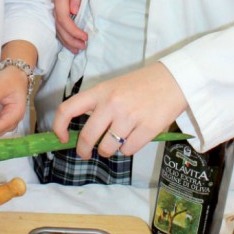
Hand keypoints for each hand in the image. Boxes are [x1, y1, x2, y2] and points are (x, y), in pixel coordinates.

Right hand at [51, 0, 87, 53]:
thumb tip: (75, 11)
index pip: (63, 18)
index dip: (73, 31)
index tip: (85, 38)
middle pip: (58, 25)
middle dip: (70, 39)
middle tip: (82, 48)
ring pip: (56, 23)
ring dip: (65, 38)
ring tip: (76, 49)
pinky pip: (57, 18)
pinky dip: (62, 30)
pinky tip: (68, 37)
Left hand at [52, 63, 187, 158]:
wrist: (174, 79)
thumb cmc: (142, 84)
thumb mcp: (114, 87)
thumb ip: (98, 105)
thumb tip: (83, 133)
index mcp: (101, 91)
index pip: (68, 108)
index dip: (59, 126)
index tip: (62, 137)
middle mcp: (112, 104)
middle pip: (88, 137)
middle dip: (84, 150)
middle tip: (86, 153)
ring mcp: (130, 116)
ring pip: (108, 148)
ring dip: (110, 150)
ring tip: (118, 140)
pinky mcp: (148, 128)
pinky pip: (128, 150)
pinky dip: (129, 149)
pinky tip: (135, 137)